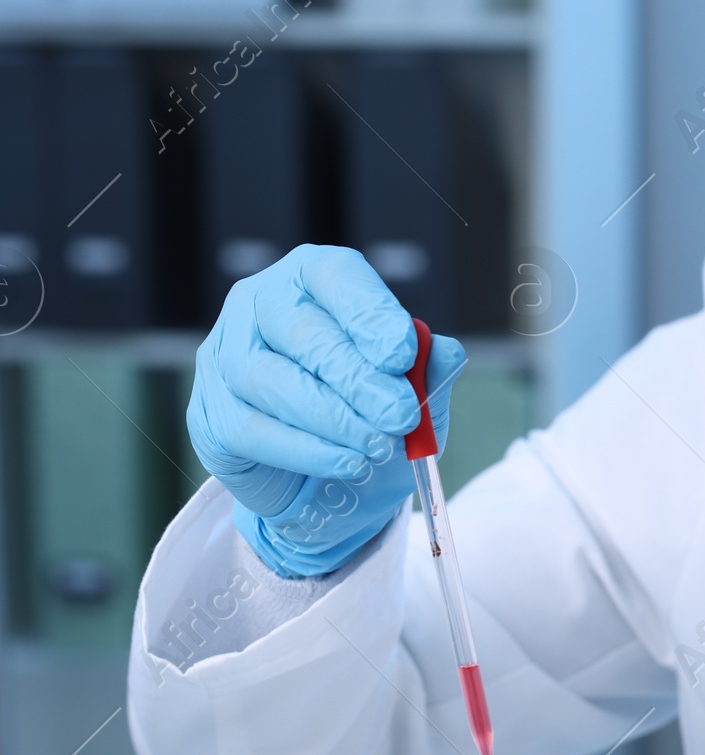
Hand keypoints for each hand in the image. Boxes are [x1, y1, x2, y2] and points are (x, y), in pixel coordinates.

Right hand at [187, 245, 464, 578]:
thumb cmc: (367, 413)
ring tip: (376, 446)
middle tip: (400, 415)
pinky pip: (252, 429)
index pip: (334, 277)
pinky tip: (346, 462)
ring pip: (269, 380)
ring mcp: (224, 355)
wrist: (322, 478)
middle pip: (301, 331)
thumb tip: (445, 353)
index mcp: (311, 278)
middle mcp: (259, 304)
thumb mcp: (412, 392)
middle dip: (356, 378)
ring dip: (332, 418)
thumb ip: (429, 369)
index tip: (402, 355)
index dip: (369, 313)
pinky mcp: (210, 412)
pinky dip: (306, 450)